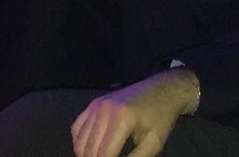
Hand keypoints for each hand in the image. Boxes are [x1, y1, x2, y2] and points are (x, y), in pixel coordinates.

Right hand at [71, 69, 198, 156]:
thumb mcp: (153, 143)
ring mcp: (96, 105)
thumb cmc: (160, 117)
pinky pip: (77, 127)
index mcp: (121, 120)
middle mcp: (104, 111)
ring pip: (80, 140)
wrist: (161, 90)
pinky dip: (79, 142)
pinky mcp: (93, 104)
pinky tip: (88, 150)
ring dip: (86, 154)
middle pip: (90, 149)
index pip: (105, 154)